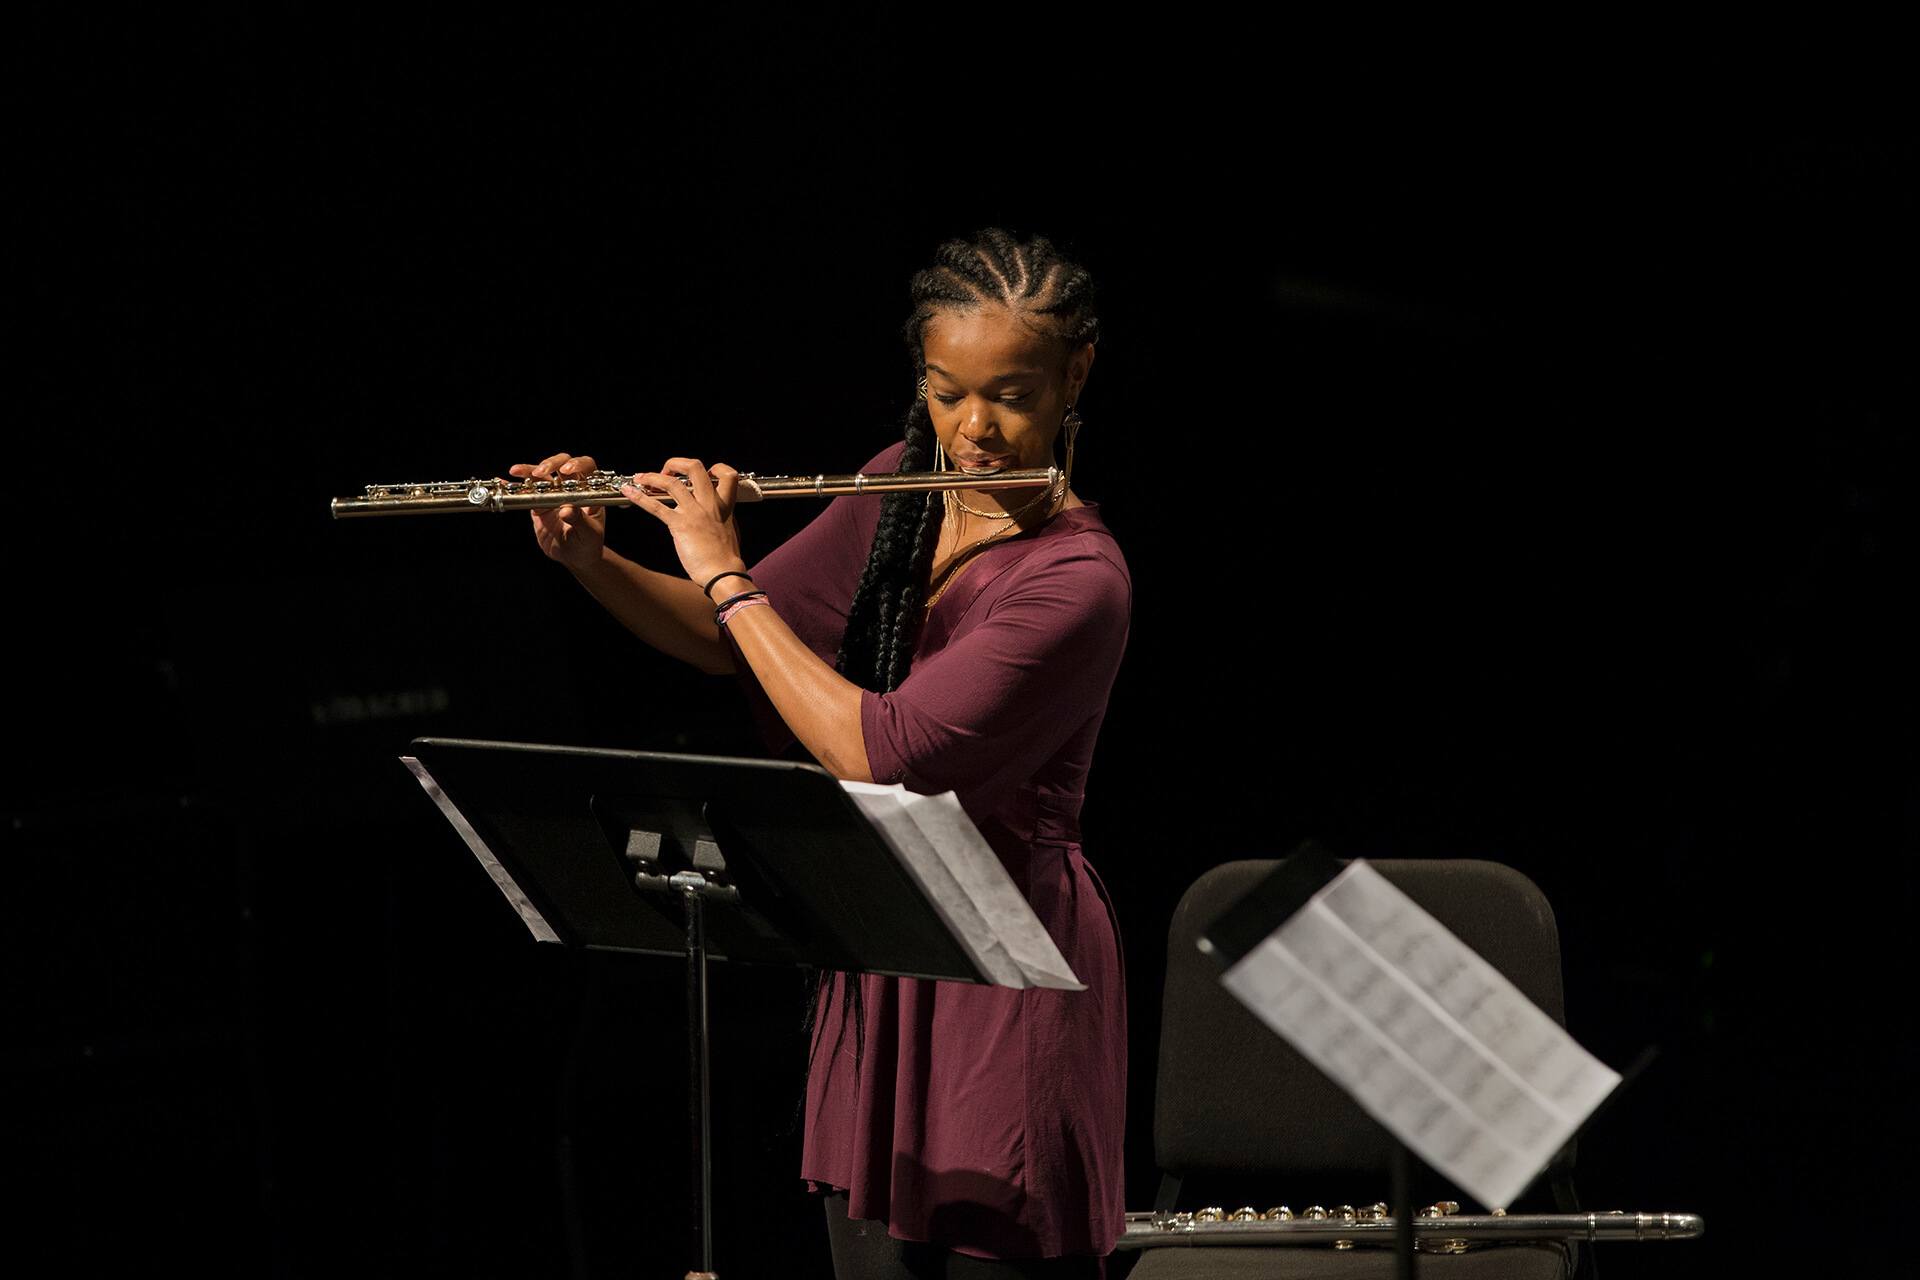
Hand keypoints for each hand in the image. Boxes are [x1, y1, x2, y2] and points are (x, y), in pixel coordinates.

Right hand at [508, 452, 605, 571]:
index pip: (586, 468)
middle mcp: (571, 488)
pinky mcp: (538, 504)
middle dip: (550, 464)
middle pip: (561, 464)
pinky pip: (526, 491)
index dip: (577, 464)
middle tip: (540, 472)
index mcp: (589, 491)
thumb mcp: (588, 534)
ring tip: (516, 471)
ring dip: (529, 470)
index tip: (566, 471)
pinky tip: (504, 483)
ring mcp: (553, 494)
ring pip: (541, 476)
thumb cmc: (588, 544)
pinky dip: (514, 487)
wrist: (574, 558)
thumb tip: (567, 509)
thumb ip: (579, 521)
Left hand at [621, 457, 746, 593]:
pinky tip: (629, 492)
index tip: (699, 476)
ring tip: (640, 478)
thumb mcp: (729, 530)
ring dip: (652, 477)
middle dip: (676, 463)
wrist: (723, 574)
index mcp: (724, 505)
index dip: (713, 469)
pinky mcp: (680, 525)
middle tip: (667, 471)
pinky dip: (639, 497)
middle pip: (695, 468)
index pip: (726, 474)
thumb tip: (712, 517)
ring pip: (671, 482)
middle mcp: (709, 503)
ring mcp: (694, 512)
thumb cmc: (725, 558)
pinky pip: (656, 506)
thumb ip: (720, 519)